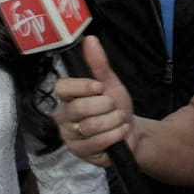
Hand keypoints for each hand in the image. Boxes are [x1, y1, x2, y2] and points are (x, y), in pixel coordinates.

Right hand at [53, 36, 134, 166]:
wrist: (130, 133)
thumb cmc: (115, 107)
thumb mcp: (110, 83)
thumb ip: (98, 64)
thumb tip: (90, 39)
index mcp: (66, 98)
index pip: (62, 88)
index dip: (82, 86)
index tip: (99, 87)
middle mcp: (63, 118)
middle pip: (79, 108)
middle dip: (105, 106)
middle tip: (114, 106)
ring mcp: (71, 138)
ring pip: (91, 126)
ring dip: (113, 121)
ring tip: (119, 120)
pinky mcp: (82, 154)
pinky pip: (98, 142)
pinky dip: (115, 134)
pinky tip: (121, 131)